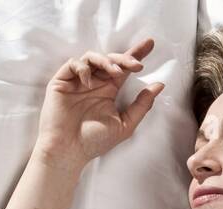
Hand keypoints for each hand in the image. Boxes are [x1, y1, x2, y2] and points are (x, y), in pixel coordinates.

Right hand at [36, 37, 163, 165]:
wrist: (68, 150)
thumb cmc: (94, 141)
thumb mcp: (125, 125)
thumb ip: (142, 105)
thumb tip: (160, 86)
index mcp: (109, 91)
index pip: (124, 68)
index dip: (136, 54)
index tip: (150, 44)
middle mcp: (95, 83)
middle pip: (111, 59)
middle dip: (125, 57)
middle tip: (137, 64)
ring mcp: (78, 81)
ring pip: (93, 57)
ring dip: (107, 61)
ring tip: (116, 72)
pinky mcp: (63, 81)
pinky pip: (74, 63)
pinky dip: (84, 69)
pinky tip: (89, 83)